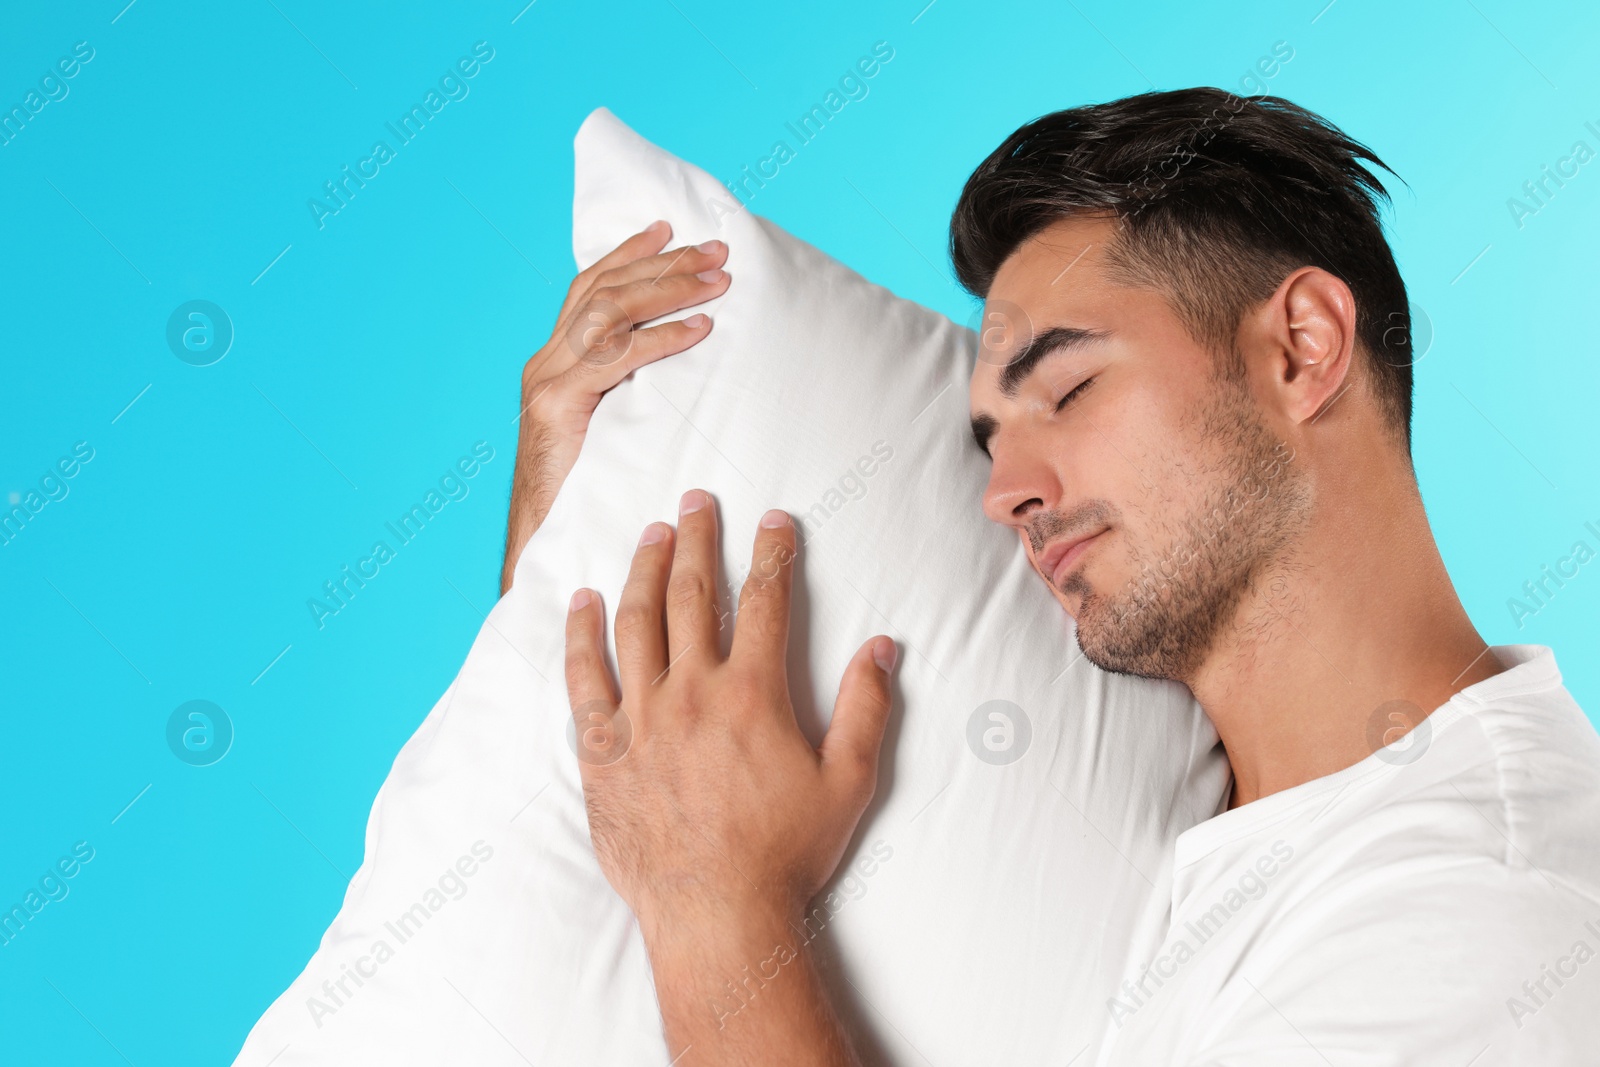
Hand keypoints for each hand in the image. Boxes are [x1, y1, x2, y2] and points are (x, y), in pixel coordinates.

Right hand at [501, 222, 730, 592]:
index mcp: (553, 363)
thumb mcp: (609, 430)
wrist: (541, 545)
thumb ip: (628, 395)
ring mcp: (546, 383)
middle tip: (717, 252)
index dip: (630, 255)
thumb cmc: (587, 494)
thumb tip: (684, 370)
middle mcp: (544, 364)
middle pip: (604, 291)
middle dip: (664, 264)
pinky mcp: (555, 408)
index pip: (590, 289)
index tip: (672, 230)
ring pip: (609, 313)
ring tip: (717, 282)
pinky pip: (616, 359)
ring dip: (669, 290)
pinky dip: (662, 339)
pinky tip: (699, 330)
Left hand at [562, 490, 896, 942]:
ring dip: (644, 568)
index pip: (764, 601)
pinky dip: (581, 634)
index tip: (774, 520)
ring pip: (636, 622)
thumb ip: (868, 708)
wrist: (716, 913)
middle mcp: (692, 691)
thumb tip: (882, 646)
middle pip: (690, 593)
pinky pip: (584, 678)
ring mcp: (641, 717)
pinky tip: (582, 602)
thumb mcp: (850, 782)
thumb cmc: (787, 852)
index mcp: (753, 693)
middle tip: (697, 500)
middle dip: (698, 538)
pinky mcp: (603, 749)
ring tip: (651, 533)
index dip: (773, 553)